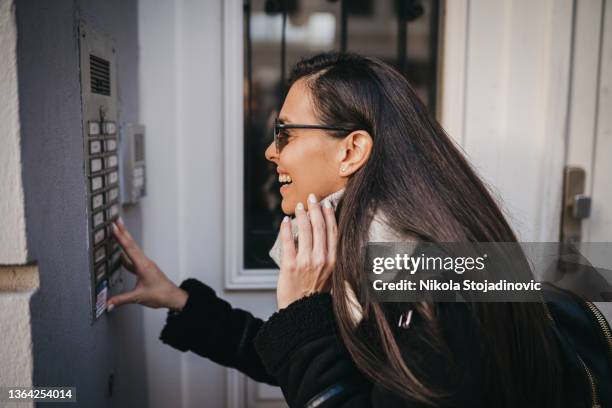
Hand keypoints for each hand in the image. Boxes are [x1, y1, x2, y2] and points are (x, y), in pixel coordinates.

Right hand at [106, 218, 187, 311]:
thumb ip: (122, 300)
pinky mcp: (145, 269)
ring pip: (133, 249)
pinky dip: (127, 253)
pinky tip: (120, 254)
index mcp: (143, 266)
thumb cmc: (160, 294)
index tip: (114, 227)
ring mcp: (145, 264)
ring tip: (118, 231)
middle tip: (116, 220)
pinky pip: (133, 258)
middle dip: (123, 232)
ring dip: (125, 239)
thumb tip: (108, 303)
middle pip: (131, 244)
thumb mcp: (139, 297)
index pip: (129, 249)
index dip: (120, 237)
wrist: (173, 296)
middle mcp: (144, 262)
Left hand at [276, 193, 337, 309]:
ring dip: (301, 214)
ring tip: (299, 206)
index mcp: (335, 261)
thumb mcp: (332, 277)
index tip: (326, 203)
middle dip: (315, 208)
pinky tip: (285, 221)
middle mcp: (322, 259)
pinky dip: (286, 228)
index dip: (329, 214)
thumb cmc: (316, 296)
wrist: (302, 314)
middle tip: (311, 197)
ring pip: (304, 230)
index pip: (333, 231)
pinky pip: (288, 241)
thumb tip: (328, 238)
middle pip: (319, 226)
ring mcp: (306, 262)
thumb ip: (332, 258)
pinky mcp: (290, 265)